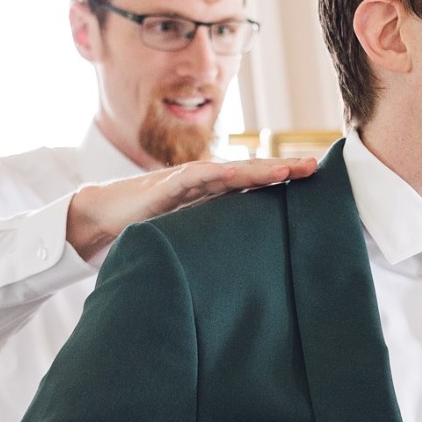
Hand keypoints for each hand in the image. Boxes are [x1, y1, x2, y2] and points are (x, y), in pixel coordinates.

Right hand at [66, 156, 318, 259]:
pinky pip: (189, 179)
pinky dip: (210, 174)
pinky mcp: (163, 188)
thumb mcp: (193, 231)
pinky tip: (230, 173)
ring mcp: (184, 180)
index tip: (314, 177)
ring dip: (256, 169)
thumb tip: (253, 254)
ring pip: (226, 171)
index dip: (283, 177)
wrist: (107, 214)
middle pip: (249, 172)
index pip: (255, 182)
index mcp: (215, 191)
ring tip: (284, 169)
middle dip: (281, 168)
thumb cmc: (152, 222)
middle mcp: (204, 180)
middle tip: (313, 166)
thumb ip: (219, 234)